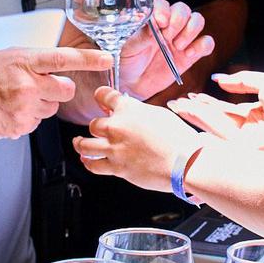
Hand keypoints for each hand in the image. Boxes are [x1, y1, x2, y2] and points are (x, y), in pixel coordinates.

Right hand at [0, 46, 110, 140]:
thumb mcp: (6, 58)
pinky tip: (9, 113)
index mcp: (24, 61)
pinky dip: (26, 120)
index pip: (64, 58)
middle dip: (57, 92)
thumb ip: (32, 62)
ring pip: (51, 109)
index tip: (106, 59)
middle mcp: (27, 83)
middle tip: (36, 90)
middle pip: (64, 90)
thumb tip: (53, 63)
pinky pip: (37, 123)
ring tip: (15, 102)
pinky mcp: (21, 125)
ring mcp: (24, 106)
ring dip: (39, 107)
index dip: (88, 59)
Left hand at [74, 86, 203, 192]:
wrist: (184, 161)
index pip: (103, 95)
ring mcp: (115, 148)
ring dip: (80, 144)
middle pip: (93, 124)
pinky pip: (93, 165)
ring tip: (79, 143)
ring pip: (85, 145)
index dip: (100, 96)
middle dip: (97, 126)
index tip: (100, 99)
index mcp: (129, 109)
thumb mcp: (159, 114)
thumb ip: (140, 112)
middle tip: (99, 129)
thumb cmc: (178, 138)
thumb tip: (131, 114)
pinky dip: (88, 162)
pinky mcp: (117, 167)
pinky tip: (87, 160)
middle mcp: (117, 126)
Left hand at [117, 0, 213, 100]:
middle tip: (168, 37)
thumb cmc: (128, 61)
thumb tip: (153, 24)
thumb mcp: (129, 47)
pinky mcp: (192, 53)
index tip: (161, 22)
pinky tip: (188, 54)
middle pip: (184, 9)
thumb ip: (141, 35)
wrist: (134, 84)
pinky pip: (207, 43)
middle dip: (179, 21)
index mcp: (152, 18)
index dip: (164, 10)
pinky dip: (201, 46)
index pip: (163, 4)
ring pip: (198, 20)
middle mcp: (168, 24)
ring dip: (190, 31)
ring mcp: (182, 38)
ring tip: (177, 46)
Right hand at [169, 72, 263, 153]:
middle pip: (216, 120)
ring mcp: (244, 143)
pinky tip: (188, 113)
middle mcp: (249, 131)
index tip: (192, 95)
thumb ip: (242, 80)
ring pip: (212, 128)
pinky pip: (216, 135)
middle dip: (195, 110)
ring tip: (175, 105)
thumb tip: (218, 79)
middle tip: (175, 102)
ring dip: (193, 116)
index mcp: (259, 117)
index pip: (228, 110)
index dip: (209, 103)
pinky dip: (201, 123)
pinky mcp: (240, 152)